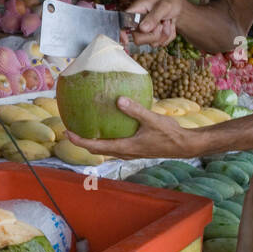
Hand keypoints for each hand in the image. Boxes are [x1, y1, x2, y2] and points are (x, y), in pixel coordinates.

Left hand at [66, 97, 201, 159]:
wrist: (184, 145)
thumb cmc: (170, 134)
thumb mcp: (152, 120)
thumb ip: (135, 110)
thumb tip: (119, 99)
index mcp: (125, 147)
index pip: (96, 147)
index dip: (80, 141)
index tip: (68, 133)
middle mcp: (125, 152)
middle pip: (98, 150)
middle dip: (83, 142)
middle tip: (71, 130)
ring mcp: (130, 151)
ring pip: (106, 149)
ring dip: (94, 141)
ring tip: (86, 128)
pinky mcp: (136, 148)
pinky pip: (116, 144)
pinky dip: (107, 138)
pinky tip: (109, 125)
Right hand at [125, 0, 184, 46]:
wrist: (179, 8)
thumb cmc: (170, 1)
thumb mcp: (164, 5)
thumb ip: (153, 16)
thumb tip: (143, 28)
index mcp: (136, 11)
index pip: (123, 23)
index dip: (122, 33)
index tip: (126, 41)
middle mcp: (139, 23)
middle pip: (137, 38)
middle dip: (153, 34)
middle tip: (161, 24)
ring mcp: (146, 32)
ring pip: (151, 43)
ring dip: (163, 34)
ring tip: (167, 22)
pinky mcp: (154, 38)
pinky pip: (160, 44)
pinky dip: (168, 37)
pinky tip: (169, 27)